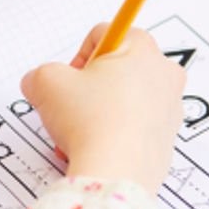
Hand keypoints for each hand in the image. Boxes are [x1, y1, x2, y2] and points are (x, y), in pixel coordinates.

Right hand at [21, 26, 184, 192]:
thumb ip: (40, 74)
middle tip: (74, 104)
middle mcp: (164, 74)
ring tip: (81, 131)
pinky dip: (114, 133)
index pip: (105, 34)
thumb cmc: (92, 122)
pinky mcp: (167, 140)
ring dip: (100, 111)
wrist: (116, 173)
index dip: (79, 56)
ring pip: (125, 100)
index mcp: (143, 48)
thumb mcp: (47, 83)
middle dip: (91, 85)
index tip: (71, 78)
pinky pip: (134, 127)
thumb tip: (37, 82)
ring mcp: (170, 109)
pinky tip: (96, 147)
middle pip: (117, 68)